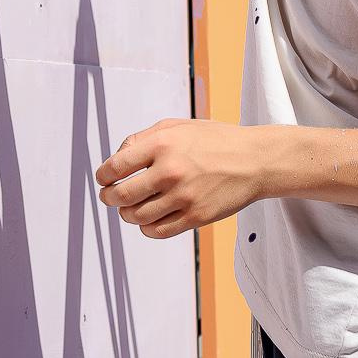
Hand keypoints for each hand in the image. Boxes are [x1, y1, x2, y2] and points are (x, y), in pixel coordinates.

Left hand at [95, 119, 269, 238]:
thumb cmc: (214, 141)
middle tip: (110, 196)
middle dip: (109, 198)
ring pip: (137, 216)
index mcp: (162, 145)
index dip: (103, 176)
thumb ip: (143, 139)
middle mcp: (170, 171)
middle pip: (122, 195)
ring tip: (129, 208)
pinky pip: (158, 231)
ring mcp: (183, 197)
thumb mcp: (176, 126)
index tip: (104, 179)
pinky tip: (148, 220)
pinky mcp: (196, 217)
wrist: (254, 160)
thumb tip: (116, 157)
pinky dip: (146, 228)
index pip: (115, 166)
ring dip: (127, 214)